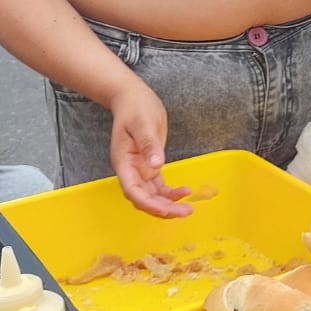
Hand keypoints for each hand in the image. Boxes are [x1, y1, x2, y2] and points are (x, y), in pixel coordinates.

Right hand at [109, 86, 191, 218]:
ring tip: (188, 209)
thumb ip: (149, 144)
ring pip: (152, 196)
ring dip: (168, 204)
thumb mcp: (143, 123)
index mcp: (123, 162)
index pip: (132, 190)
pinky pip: (159, 186)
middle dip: (162, 209)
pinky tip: (185, 192)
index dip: (148, 203)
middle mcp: (130, 170)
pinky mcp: (149, 165)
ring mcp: (139, 169)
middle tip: (185, 213)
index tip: (165, 209)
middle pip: (143, 198)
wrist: (132, 98)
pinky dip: (170, 193)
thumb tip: (157, 165)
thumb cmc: (135, 108)